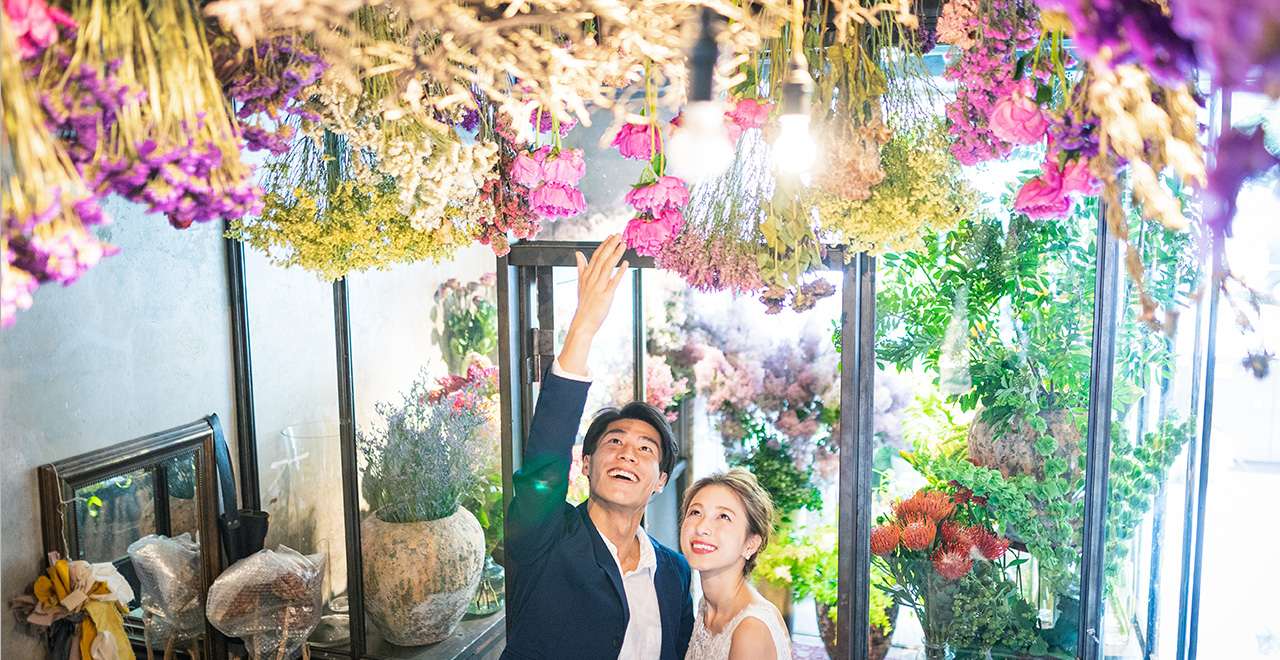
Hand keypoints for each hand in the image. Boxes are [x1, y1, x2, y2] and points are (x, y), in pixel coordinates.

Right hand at [558, 235, 628, 374]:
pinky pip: (613, 281)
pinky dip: (620, 272)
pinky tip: (625, 263)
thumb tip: (578, 253)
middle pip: (602, 258)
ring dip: (616, 254)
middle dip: (611, 245)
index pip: (596, 256)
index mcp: (586, 275)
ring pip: (607, 266)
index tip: (611, 236)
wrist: (583, 322)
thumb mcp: (581, 283)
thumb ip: (581, 267)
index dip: (604, 245)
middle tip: (619, 234)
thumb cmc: (584, 303)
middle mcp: (592, 279)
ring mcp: (598, 286)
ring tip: (623, 244)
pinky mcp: (605, 295)